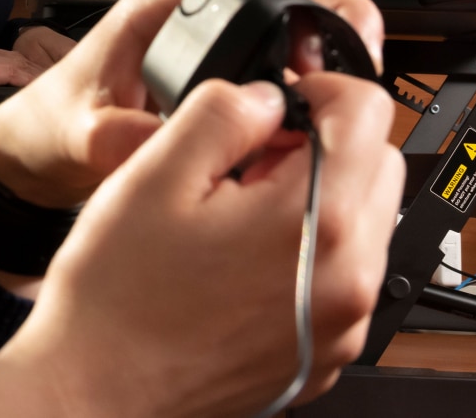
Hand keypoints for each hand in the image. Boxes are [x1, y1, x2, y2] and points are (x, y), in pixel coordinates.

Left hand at [0, 0, 383, 208]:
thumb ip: (120, 138)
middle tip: (364, 61)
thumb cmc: (48, 129)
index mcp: (158, 11)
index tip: (341, 30)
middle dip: (330, 18)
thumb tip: (161, 143)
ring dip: (319, 52)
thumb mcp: (82, 135)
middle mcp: (182, 18)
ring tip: (348, 91)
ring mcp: (196, 45)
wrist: (31, 153)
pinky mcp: (203, 76)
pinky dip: (298, 83)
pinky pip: (265, 66)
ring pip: (278, 28)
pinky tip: (313, 115)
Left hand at [0, 40, 50, 129]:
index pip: (18, 68)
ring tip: (45, 85)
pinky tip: (27, 79)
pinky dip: (17, 68)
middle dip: (38, 74)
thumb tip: (31, 110)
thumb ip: (3, 109)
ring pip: (13, 57)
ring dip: (29, 70)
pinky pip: (3, 57)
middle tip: (56, 88)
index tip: (54, 90)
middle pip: (19, 60)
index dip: (39, 79)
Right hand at [0, 70, 401, 417]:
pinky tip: (242, 255)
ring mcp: (341, 327)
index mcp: (315, 224)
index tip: (280, 98)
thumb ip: (223, 111)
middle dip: (324, 141)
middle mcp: (347, 281)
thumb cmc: (116, 299)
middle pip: (379, 166)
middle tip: (251, 153)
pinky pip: (344, 276)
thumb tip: (267, 95)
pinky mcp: (324, 353)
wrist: (95, 389)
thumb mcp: (155, 171)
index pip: (368, 112)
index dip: (319, 87)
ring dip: (318, 195)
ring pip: (366, 222)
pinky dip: (309, 250)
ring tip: (238, 206)